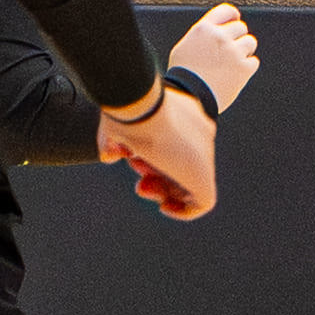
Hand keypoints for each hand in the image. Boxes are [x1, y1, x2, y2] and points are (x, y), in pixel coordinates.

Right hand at [98, 89, 218, 220]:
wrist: (141, 104)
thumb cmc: (125, 110)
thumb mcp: (117, 124)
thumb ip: (116, 141)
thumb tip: (111, 155)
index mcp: (184, 117)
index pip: (173, 146)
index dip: (150, 157)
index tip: (131, 158)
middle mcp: (199, 134)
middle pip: (181, 164)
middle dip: (156, 176)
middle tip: (139, 178)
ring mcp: (203, 154)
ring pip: (189, 183)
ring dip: (163, 191)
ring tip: (143, 187)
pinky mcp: (203, 175)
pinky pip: (203, 202)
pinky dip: (185, 210)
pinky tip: (165, 207)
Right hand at [170, 2, 257, 112]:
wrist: (188, 98)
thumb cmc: (183, 76)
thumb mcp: (184, 47)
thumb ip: (203, 36)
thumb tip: (216, 30)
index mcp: (203, 29)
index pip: (226, 11)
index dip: (233, 16)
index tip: (235, 20)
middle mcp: (220, 37)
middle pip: (241, 27)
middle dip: (236, 38)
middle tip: (227, 53)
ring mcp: (233, 52)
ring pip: (250, 42)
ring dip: (243, 51)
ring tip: (229, 65)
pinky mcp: (244, 67)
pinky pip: (253, 62)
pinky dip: (246, 69)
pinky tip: (233, 75)